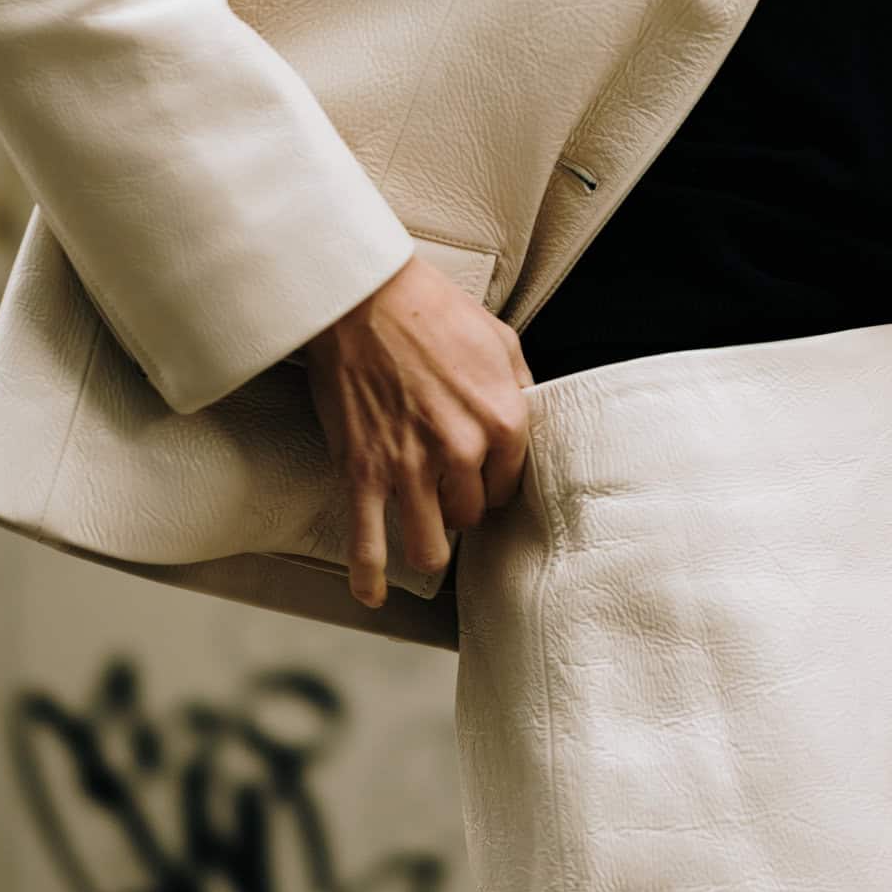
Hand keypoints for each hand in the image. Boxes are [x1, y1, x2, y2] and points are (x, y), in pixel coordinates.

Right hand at [300, 254, 534, 609]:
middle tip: (446, 492)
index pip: (511, 486)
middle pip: (471, 516)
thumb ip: (519, 387)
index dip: (495, 485)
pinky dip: (369, 578)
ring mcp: (410, 468)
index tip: (482, 482)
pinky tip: (373, 594)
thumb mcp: (500, 338)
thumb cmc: (432, 310)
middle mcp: (463, 451)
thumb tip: (527, 419)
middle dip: (460, 507)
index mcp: (503, 419)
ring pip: (430, 547)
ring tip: (423, 535)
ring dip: (429, 546)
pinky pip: (368, 545)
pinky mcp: (363, 473)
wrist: (364, 297)